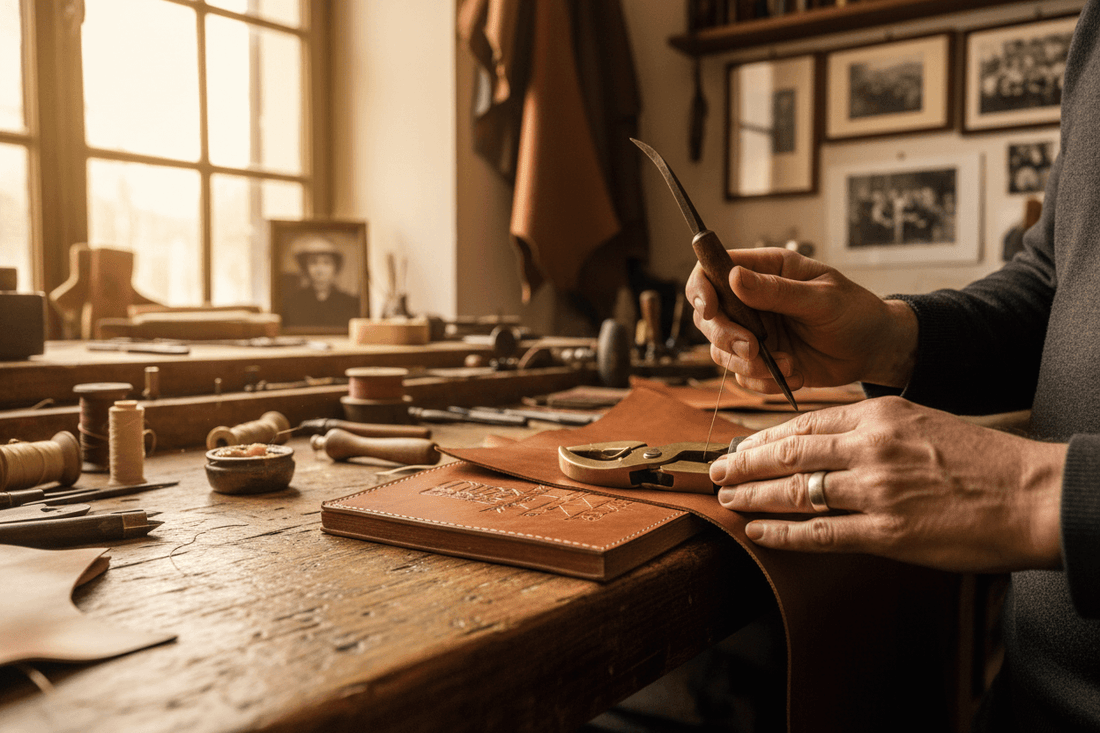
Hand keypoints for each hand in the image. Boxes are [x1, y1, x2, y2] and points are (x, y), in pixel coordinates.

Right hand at [686, 247, 917, 392]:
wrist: (874, 350)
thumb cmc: (856, 312)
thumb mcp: (822, 298)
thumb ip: (777, 291)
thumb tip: (734, 277)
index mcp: (765, 271)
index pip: (712, 271)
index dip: (701, 289)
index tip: (711, 310)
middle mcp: (752, 302)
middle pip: (709, 317)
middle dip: (725, 337)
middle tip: (754, 349)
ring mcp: (754, 333)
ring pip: (721, 351)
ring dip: (747, 365)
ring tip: (785, 365)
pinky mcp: (762, 362)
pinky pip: (743, 377)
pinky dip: (763, 383)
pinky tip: (793, 375)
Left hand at [711, 396, 1065, 572]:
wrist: (1032, 495)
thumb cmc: (981, 459)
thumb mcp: (920, 420)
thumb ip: (870, 426)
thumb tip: (821, 439)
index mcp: (879, 414)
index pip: (802, 423)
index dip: (761, 437)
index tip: (737, 446)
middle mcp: (870, 447)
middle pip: (787, 455)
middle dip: (743, 464)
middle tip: (715, 472)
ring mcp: (876, 491)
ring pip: (795, 492)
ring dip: (752, 496)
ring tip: (727, 499)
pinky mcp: (886, 532)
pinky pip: (819, 533)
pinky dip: (782, 533)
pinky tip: (757, 531)